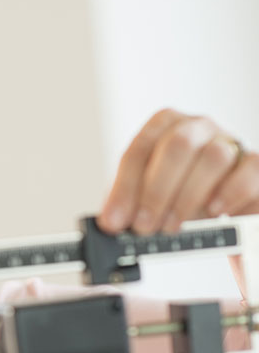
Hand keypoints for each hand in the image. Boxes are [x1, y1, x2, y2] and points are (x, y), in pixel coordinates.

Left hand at [98, 108, 258, 234]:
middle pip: (177, 146)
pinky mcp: (254, 164)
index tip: (116, 220)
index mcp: (164, 126)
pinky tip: (214, 211)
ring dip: (188, 197)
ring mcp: (230, 141)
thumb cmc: (175, 192)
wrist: (217, 201)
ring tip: (172, 226)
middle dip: (156, 191)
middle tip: (144, 226)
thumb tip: (109, 223)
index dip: (125, 187)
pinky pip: (249, 169)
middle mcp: (198, 127)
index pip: (140, 149)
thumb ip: (127, 203)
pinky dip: (230, 192)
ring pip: (213, 157)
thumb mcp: (144, 195)